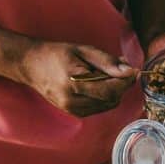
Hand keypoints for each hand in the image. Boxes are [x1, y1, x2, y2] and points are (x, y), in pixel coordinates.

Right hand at [18, 41, 136, 116]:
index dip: (126, 81)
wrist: (31, 66)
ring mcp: (72, 110)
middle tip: (120, 67)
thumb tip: (129, 70)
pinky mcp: (73, 113)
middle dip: (121, 84)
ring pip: (107, 105)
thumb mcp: (83, 50)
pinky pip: (99, 107)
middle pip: (111, 99)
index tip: (133, 69)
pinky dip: (105, 96)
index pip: (110, 90)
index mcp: (74, 84)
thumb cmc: (57, 54)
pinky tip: (98, 82)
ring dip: (114, 90)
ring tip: (107, 73)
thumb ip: (107, 61)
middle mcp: (72, 102)